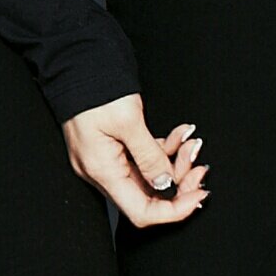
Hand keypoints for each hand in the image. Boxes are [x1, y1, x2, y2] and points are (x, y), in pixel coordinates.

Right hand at [63, 95, 206, 226]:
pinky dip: (163, 149)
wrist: (76, 63)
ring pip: (148, 176)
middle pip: (148, 195)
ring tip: (190, 141)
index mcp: (102, 170)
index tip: (198, 195)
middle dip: (179, 182)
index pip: (141, 212)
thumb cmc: (96, 89)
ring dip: (174, 162)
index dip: (174, 210)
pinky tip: (178, 135)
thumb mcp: (128, 121)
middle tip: (199, 166)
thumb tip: (165, 184)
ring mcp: (105, 160)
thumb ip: (150, 157)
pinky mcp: (111, 147)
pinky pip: (142, 158)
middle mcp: (101, 171)